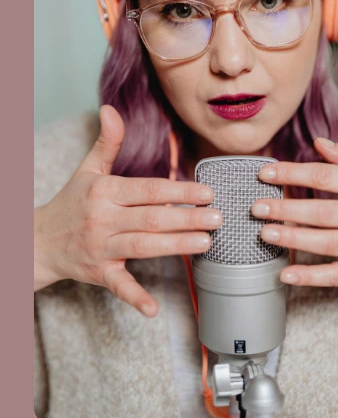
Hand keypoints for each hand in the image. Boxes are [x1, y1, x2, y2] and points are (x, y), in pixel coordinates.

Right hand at [34, 105, 219, 315]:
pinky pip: (118, 286)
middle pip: (151, 218)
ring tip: (207, 243)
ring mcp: (100, 247)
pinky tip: (154, 309)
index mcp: (105, 191)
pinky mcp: (97, 273)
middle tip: (219, 218)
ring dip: (175, 246)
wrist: (37, 241)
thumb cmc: (72, 202)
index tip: (208, 192)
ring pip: (142, 246)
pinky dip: (134, 298)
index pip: (148, 190)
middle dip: (187, 218)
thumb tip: (112, 108)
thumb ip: (108, 142)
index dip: (178, 191)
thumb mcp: (88, 170)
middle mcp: (103, 219)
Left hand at [252, 137, 337, 286]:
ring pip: (326, 244)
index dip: (292, 174)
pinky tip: (287, 274)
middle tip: (257, 207)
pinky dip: (311, 277)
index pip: (325, 176)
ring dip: (292, 239)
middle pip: (321, 212)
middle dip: (285, 209)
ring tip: (265, 233)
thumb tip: (318, 143)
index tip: (266, 173)